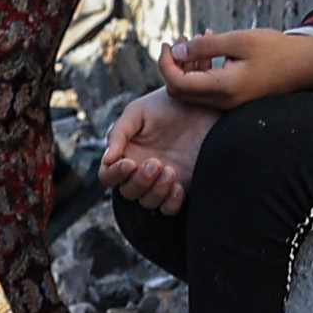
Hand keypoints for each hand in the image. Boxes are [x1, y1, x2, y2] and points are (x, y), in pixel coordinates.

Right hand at [99, 89, 208, 212]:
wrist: (205, 104)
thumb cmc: (168, 104)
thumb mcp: (138, 112)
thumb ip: (118, 133)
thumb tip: (107, 159)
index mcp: (126, 153)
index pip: (108, 175)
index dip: (114, 174)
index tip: (130, 164)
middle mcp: (141, 170)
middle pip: (127, 192)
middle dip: (140, 182)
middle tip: (156, 163)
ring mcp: (161, 180)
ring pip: (147, 202)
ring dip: (156, 191)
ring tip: (171, 170)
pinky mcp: (182, 186)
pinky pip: (168, 209)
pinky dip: (170, 202)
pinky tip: (178, 186)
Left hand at [157, 29, 312, 112]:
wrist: (306, 66)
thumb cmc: (276, 49)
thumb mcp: (239, 40)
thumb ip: (205, 46)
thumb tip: (177, 50)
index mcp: (224, 88)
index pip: (177, 83)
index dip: (166, 63)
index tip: (170, 42)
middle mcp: (224, 102)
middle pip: (179, 93)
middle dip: (172, 67)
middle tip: (179, 43)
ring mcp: (229, 105)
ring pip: (191, 93)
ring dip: (186, 69)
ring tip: (194, 42)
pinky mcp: (234, 101)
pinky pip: (206, 92)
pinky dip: (200, 73)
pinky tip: (209, 51)